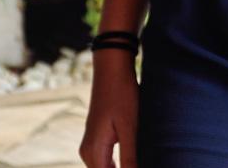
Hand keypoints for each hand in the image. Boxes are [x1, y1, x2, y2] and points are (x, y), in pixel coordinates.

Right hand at [79, 51, 138, 167]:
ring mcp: (91, 145)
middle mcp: (87, 152)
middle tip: (139, 162)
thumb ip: (129, 157)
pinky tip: (133, 162)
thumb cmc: (122, 95)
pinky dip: (118, 165)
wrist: (111, 69)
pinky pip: (106, 161)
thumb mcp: (129, 127)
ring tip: (138, 161)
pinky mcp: (97, 139)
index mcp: (94, 152)